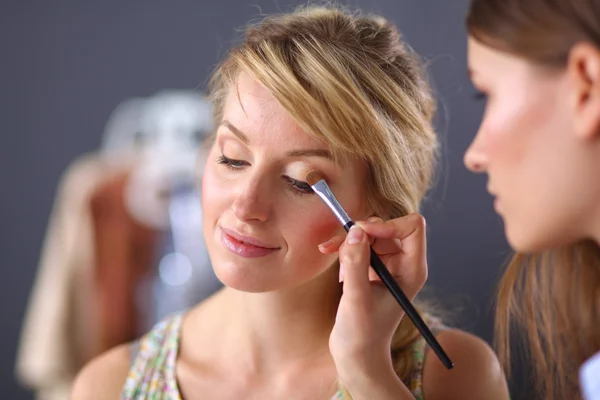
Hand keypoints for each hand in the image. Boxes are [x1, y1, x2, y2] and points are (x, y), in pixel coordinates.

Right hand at [319, 214, 427, 393]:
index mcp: (412, 270)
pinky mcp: (372, 269)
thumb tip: (355, 231)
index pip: (412, 227)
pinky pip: (359, 245)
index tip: (361, 234)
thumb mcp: (356, 298)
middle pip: (386, 228)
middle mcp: (403, 264)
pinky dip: (344, 248)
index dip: (387, 225)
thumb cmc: (362, 334)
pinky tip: (331, 257)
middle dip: (361, 233)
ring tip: (331, 255)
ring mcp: (387, 266)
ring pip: (369, 234)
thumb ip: (356, 263)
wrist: (357, 356)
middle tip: (339, 248)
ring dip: (348, 241)